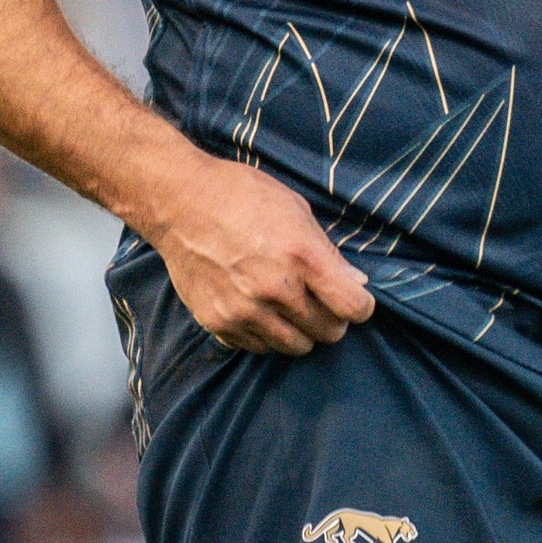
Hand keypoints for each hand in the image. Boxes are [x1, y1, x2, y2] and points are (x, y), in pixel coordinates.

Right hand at [149, 150, 375, 353]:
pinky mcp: (219, 322)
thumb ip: (326, 251)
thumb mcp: (295, 209)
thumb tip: (356, 282)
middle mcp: (275, 288)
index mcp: (301, 256)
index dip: (361, 306)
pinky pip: (259, 347)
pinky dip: (268, 335)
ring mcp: (245, 310)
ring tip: (292, 308)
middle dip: (333, 320)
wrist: (179, 201)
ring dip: (302, 332)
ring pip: (295, 346)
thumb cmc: (241, 195)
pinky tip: (263, 311)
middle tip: (323, 304)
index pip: (352, 306)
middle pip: (327, 331)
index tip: (356, 301)